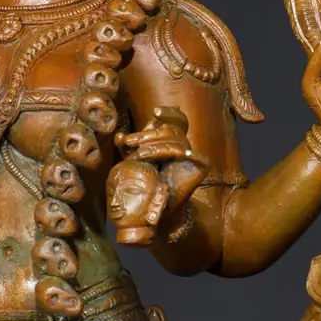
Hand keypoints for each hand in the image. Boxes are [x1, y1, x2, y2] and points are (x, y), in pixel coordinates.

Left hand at [111, 106, 207, 242]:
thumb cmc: (146, 183)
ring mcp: (192, 155)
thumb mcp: (133, 162)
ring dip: (158, 145)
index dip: (168, 113)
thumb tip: (119, 136)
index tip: (155, 112)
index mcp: (169, 139)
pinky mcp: (201, 165)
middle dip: (150, 135)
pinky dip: (179, 153)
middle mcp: (182, 144)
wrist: (158, 208)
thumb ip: (127, 149)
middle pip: (171, 130)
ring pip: (178, 140)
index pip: (175, 119)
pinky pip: (192, 154)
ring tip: (141, 154)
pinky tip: (166, 155)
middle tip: (133, 143)